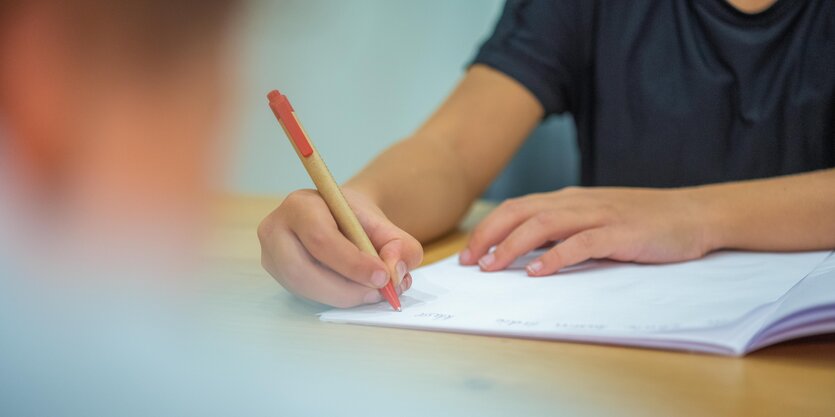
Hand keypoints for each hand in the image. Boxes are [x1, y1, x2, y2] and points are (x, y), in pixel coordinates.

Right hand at [258, 188, 422, 307]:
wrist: (335, 217)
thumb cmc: (355, 219)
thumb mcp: (383, 224)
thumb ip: (399, 245)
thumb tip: (394, 273)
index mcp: (301, 204)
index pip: (320, 238)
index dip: (352, 263)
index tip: (382, 277)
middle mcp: (276, 228)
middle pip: (302, 269)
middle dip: (345, 288)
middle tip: (378, 293)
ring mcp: (271, 254)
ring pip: (302, 286)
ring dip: (341, 297)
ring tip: (370, 294)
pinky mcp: (276, 274)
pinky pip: (303, 294)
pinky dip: (333, 298)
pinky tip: (355, 293)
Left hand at [459, 187, 711, 275]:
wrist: (693, 213)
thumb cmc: (642, 221)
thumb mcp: (595, 220)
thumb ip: (563, 230)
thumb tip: (525, 252)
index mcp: (568, 200)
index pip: (517, 208)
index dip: (488, 229)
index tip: (468, 253)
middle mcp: (577, 203)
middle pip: (520, 213)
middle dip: (488, 236)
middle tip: (469, 262)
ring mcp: (598, 216)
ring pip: (543, 225)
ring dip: (512, 246)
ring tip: (492, 267)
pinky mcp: (620, 233)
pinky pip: (580, 243)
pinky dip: (555, 257)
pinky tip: (537, 273)